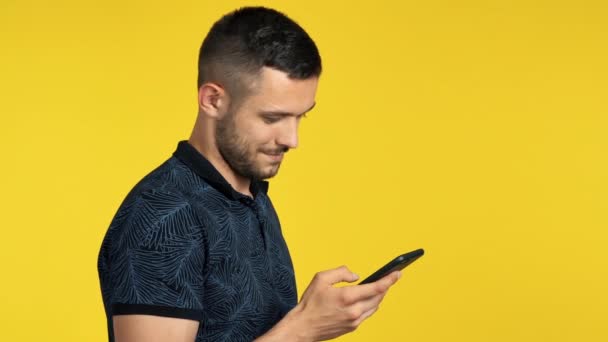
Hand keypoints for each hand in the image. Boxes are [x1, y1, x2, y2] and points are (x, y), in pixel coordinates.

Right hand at [286, 265, 400, 340]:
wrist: (303, 327)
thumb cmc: (310, 303)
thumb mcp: (321, 278)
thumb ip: (341, 272)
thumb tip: (356, 276)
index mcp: (347, 297)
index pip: (376, 287)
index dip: (389, 279)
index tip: (398, 273)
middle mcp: (354, 311)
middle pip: (378, 297)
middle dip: (385, 286)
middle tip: (390, 277)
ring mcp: (354, 321)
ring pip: (375, 306)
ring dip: (379, 296)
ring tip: (380, 287)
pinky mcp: (353, 327)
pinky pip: (368, 314)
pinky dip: (371, 305)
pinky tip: (368, 299)